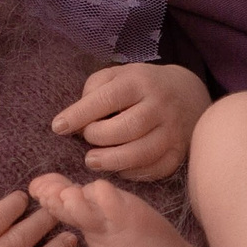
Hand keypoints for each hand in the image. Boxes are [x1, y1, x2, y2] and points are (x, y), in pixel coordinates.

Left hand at [51, 63, 210, 179]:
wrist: (188, 94)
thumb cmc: (142, 86)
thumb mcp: (119, 75)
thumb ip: (95, 90)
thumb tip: (77, 118)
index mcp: (140, 82)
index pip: (106, 99)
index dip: (79, 115)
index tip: (58, 127)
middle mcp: (160, 105)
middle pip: (125, 128)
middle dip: (97, 137)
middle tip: (86, 140)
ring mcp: (172, 131)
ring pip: (140, 152)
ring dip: (110, 161)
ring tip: (93, 160)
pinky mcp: (179, 153)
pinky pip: (154, 169)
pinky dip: (131, 172)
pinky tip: (118, 167)